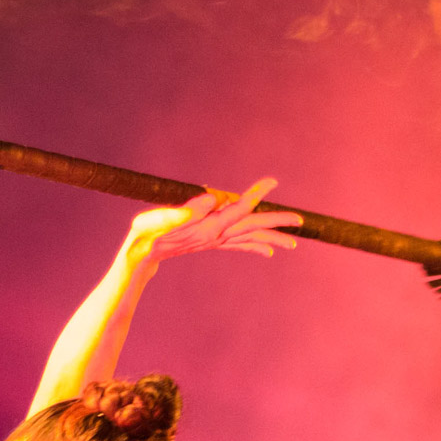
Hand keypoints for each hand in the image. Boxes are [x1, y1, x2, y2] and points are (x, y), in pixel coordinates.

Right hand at [128, 177, 301, 262]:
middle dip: (277, 223)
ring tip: (293, 244)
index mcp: (207, 227)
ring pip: (248, 239)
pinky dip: (254, 247)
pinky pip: (238, 245)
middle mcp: (215, 236)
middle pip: (252, 227)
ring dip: (271, 239)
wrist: (140, 258)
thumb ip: (184, 210)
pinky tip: (268, 252)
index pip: (238, 208)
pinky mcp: (210, 243)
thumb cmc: (145, 235)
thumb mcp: (158, 220)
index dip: (257, 194)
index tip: (273, 182)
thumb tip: (214, 198)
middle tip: (301, 221)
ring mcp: (214, 241)